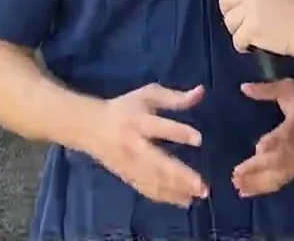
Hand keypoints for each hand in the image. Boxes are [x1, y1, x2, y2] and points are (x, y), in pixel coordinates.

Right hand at [87, 83, 208, 207]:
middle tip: (202, 186)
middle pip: (158, 163)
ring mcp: (130, 165)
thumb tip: (201, 91)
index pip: (160, 127)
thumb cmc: (124, 109)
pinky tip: (183, 201)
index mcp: (139, 121)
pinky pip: (147, 189)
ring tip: (198, 195)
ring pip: (154, 181)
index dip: (179, 132)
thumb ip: (174, 97)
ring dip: (176, 190)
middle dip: (181, 176)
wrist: (90, 127)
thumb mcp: (147, 96)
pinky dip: (165, 197)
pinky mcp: (127, 177)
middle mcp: (135, 146)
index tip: (199, 139)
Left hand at [232, 79, 293, 196]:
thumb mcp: (288, 88)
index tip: (254, 151)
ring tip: (239, 188)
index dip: (269, 148)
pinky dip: (266, 188)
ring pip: (279, 176)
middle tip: (236, 177)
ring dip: (259, 183)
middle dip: (258, 172)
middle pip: (278, 163)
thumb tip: (243, 87)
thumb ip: (266, 90)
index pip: (283, 139)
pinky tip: (249, 192)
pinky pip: (282, 181)